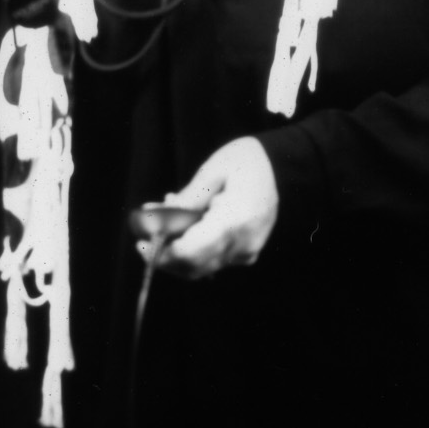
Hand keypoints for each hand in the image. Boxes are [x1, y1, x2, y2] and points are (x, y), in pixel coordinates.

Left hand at [147, 138, 279, 278]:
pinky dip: (193, 247)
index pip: (189, 253)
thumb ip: (187, 199)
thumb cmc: (250, 160)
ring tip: (166, 215)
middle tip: (146, 227)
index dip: (160, 253)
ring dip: (176, 249)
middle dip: (163, 252)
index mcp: (234, 221)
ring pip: (200, 267)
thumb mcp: (214, 170)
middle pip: (191, 266)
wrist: (287, 167)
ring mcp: (246, 253)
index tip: (141, 240)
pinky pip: (212, 259)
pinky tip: (187, 221)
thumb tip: (156, 219)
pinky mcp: (247, 253)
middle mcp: (242, 245)